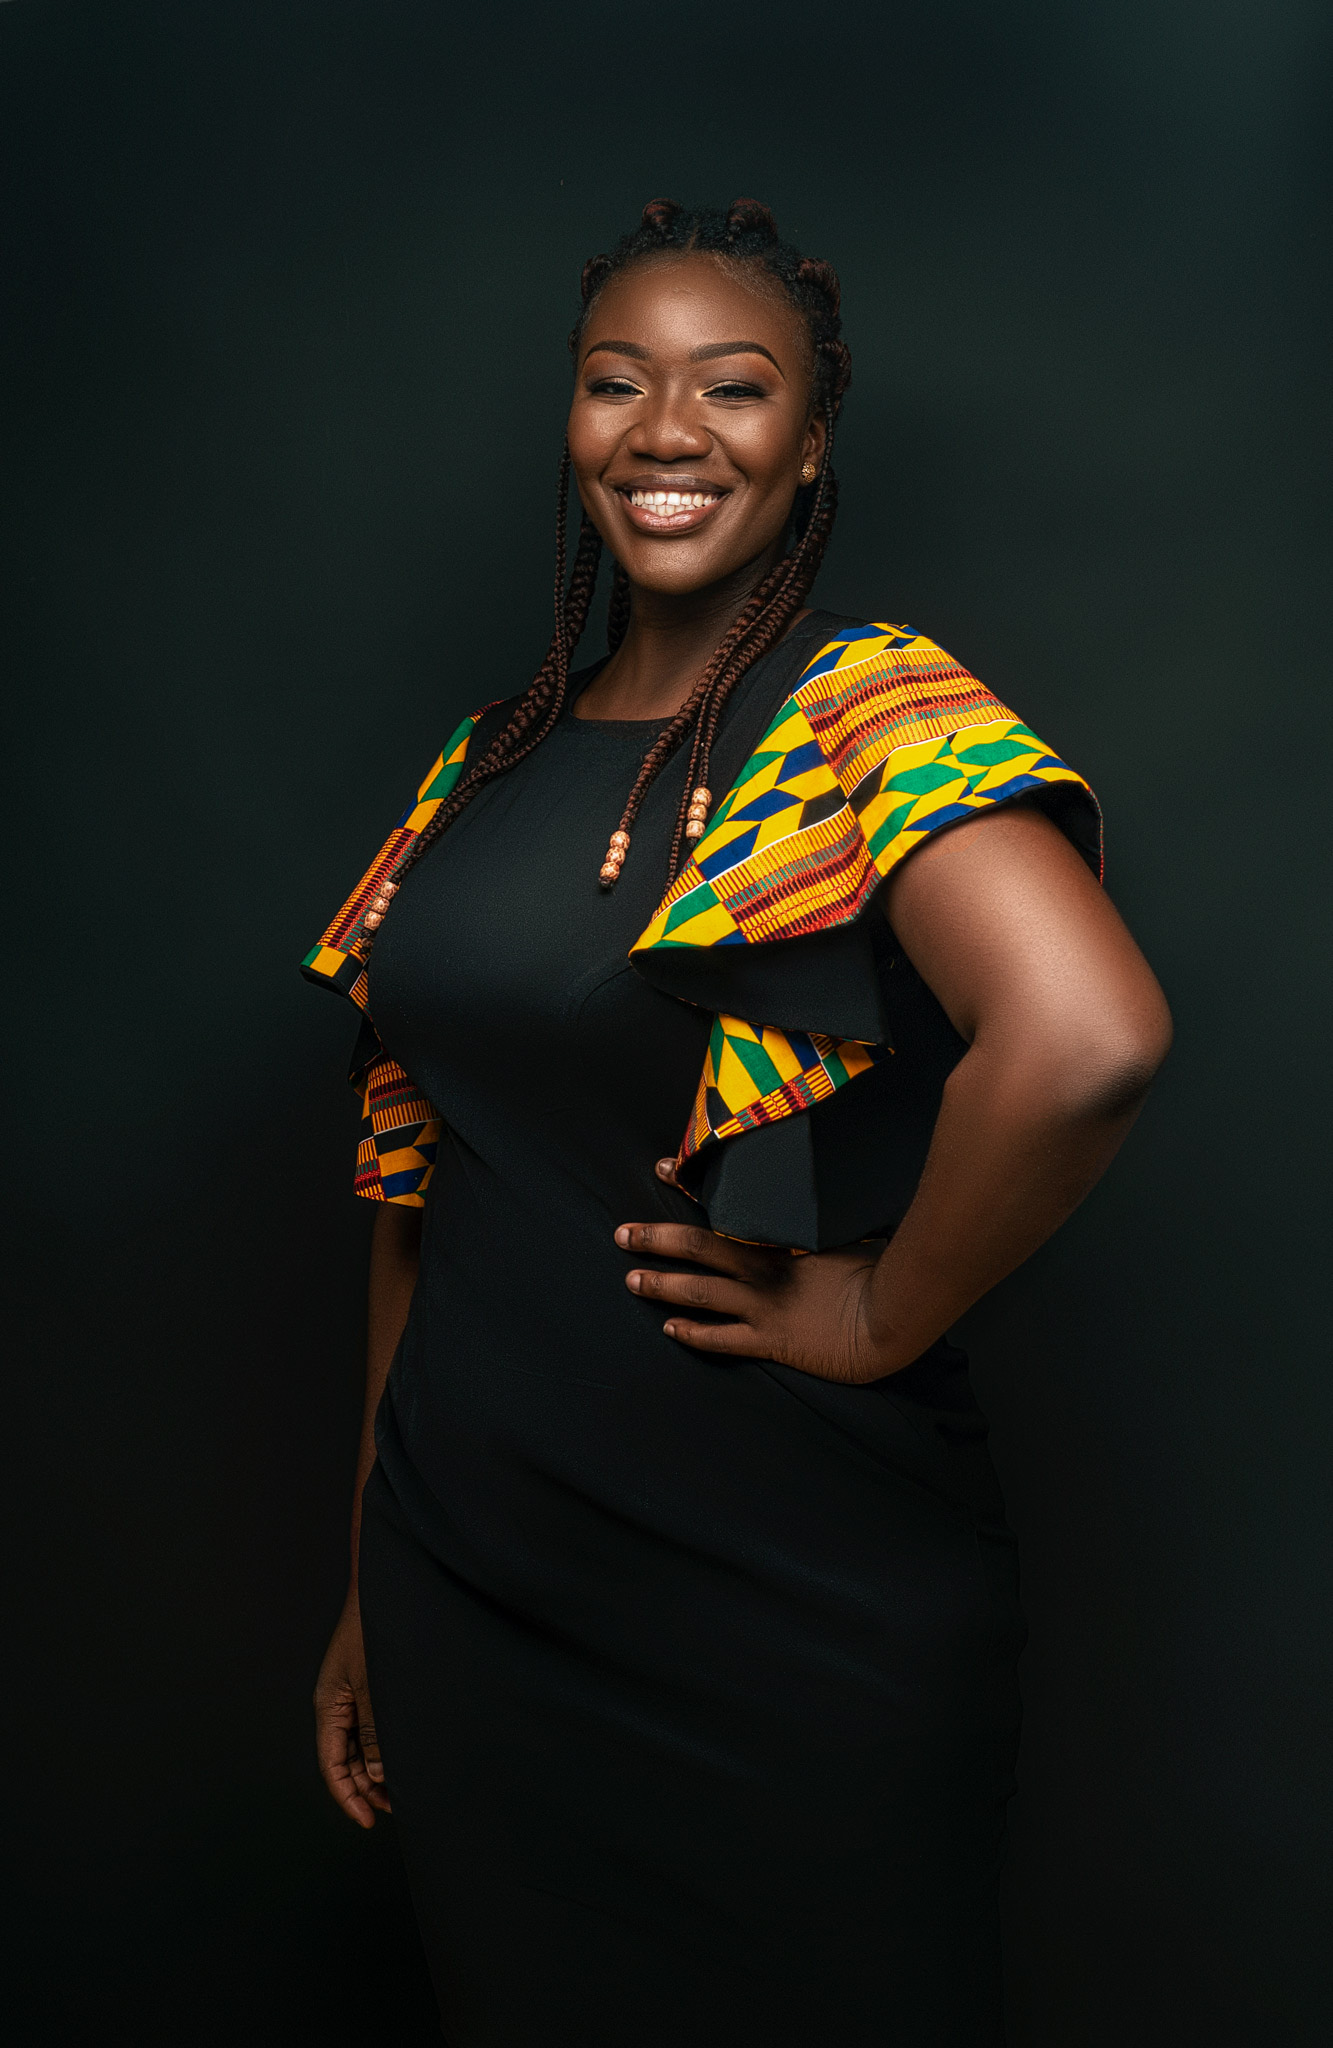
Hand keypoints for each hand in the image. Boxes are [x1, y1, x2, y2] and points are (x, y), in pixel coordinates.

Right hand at [314, 1596, 390, 1828]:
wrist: (381, 1589)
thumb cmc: (372, 1630)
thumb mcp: (373, 1685)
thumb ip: (375, 1730)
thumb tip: (378, 1774)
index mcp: (328, 1706)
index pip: (332, 1765)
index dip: (348, 1797)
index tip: (368, 1820)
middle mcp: (336, 1705)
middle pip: (344, 1761)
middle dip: (365, 1789)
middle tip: (393, 1810)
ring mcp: (351, 1696)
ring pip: (358, 1746)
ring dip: (375, 1770)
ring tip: (399, 1791)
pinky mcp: (366, 1687)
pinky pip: (369, 1727)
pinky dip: (382, 1747)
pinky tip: (400, 1758)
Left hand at [615, 1183, 891, 1384]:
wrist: (892, 1319)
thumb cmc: (878, 1273)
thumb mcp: (845, 1232)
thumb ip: (816, 1221)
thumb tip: (799, 1203)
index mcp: (781, 1238)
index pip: (726, 1205)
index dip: (690, 1185)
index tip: (662, 1167)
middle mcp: (765, 1269)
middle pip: (699, 1247)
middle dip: (656, 1239)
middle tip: (622, 1234)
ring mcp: (765, 1305)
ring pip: (701, 1292)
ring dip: (662, 1285)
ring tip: (632, 1281)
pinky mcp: (771, 1340)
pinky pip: (722, 1338)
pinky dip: (693, 1333)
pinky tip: (669, 1329)